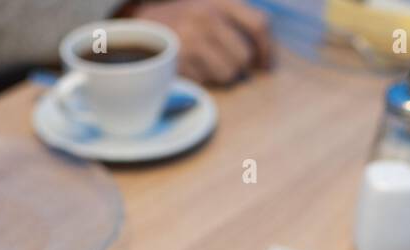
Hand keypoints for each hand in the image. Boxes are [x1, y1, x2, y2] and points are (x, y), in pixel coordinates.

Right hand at [129, 0, 273, 84]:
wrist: (142, 25)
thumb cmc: (185, 20)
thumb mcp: (211, 7)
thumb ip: (238, 23)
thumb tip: (264, 59)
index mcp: (220, 1)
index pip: (259, 24)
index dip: (267, 49)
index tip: (266, 66)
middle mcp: (207, 17)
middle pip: (244, 57)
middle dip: (238, 66)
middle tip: (225, 63)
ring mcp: (192, 39)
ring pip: (228, 74)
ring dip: (221, 75)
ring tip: (206, 64)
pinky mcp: (179, 60)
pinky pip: (207, 81)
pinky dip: (202, 79)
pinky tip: (191, 66)